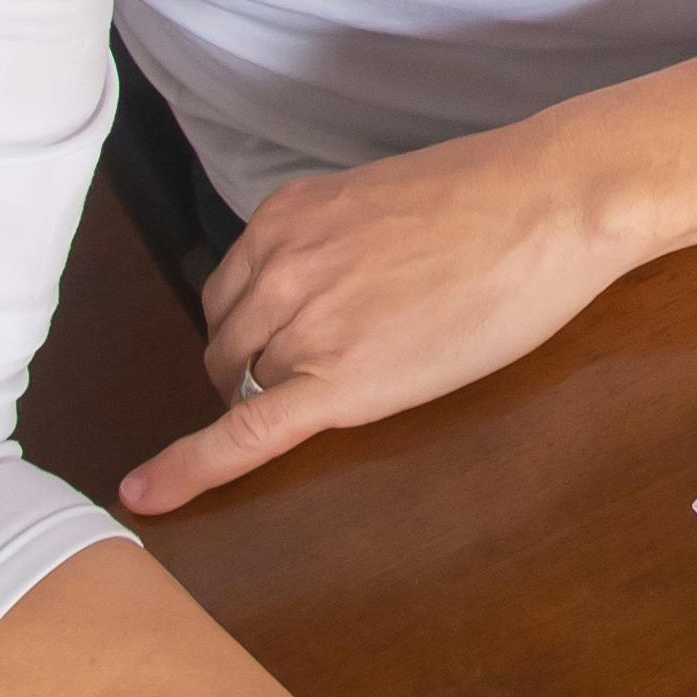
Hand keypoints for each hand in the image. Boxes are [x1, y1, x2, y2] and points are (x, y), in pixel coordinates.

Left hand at [119, 110, 646, 513]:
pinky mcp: (339, 380)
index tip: (244, 358)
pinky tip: (147, 495)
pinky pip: (247, 433)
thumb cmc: (495, 200)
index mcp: (285, 217)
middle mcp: (278, 265)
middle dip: (256, 369)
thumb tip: (338, 285)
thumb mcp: (384, 201)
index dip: (246, 333)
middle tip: (321, 376)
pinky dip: (191, 468)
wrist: (549, 205)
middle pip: (230, 344)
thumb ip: (338, 242)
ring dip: (270, 399)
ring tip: (353, 390)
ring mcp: (304, 323)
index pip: (231, 293)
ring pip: (246, 386)